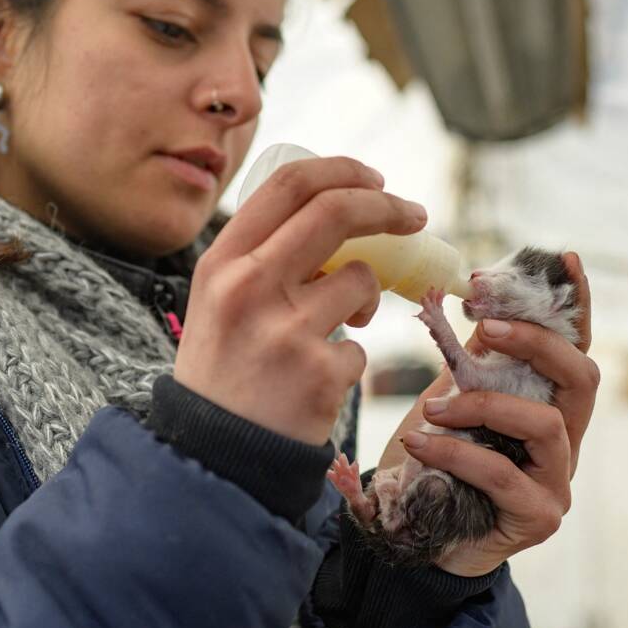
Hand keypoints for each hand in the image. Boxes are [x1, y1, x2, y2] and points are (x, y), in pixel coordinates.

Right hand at [174, 157, 427, 445]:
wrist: (212, 456)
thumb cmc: (222, 371)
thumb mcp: (218, 301)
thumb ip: (263, 258)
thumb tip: (339, 216)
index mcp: (221, 261)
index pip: (288, 184)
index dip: (341, 171)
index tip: (373, 180)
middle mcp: (249, 285)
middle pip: (337, 212)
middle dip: (388, 207)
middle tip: (415, 216)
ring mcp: (286, 330)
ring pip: (362, 282)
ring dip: (366, 301)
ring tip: (339, 329)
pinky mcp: (320, 373)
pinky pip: (361, 350)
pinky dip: (348, 364)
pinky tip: (314, 386)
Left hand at [400, 253, 598, 575]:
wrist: (413, 538)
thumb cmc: (435, 465)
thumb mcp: (449, 400)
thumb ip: (470, 361)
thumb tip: (473, 304)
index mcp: (549, 403)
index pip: (574, 346)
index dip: (576, 305)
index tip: (564, 258)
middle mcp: (565, 439)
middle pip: (583, 377)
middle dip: (537, 344)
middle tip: (485, 327)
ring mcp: (557, 480)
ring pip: (545, 424)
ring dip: (484, 405)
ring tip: (432, 409)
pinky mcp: (538, 516)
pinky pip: (504, 473)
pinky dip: (458, 452)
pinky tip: (420, 444)